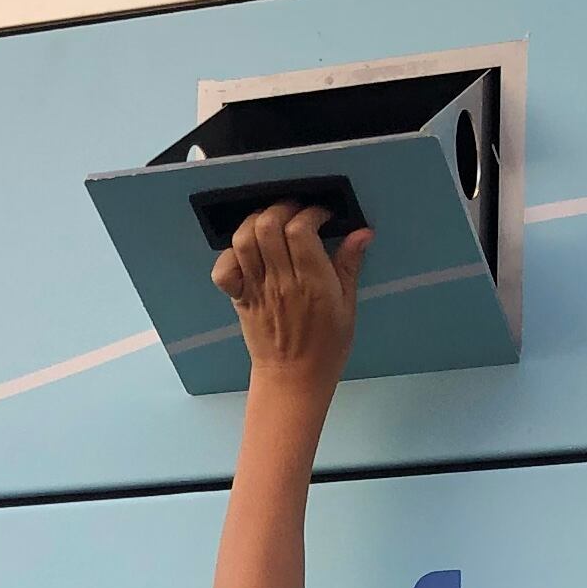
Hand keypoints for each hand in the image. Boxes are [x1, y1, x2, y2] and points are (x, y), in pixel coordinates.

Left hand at [208, 199, 367, 384]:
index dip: (311, 213)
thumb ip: (350, 266)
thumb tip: (363, 233)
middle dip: (282, 208)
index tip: (322, 216)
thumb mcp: (347, 306)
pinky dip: (230, 255)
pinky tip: (247, 253)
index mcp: (312, 282)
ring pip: (243, 241)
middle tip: (295, 212)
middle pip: (268, 227)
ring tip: (270, 223)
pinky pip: (223, 270)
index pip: (301, 230)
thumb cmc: (327, 346)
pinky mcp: (239, 299)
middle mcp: (281, 281)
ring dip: (255, 222)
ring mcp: (257, 289)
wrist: (294, 379)